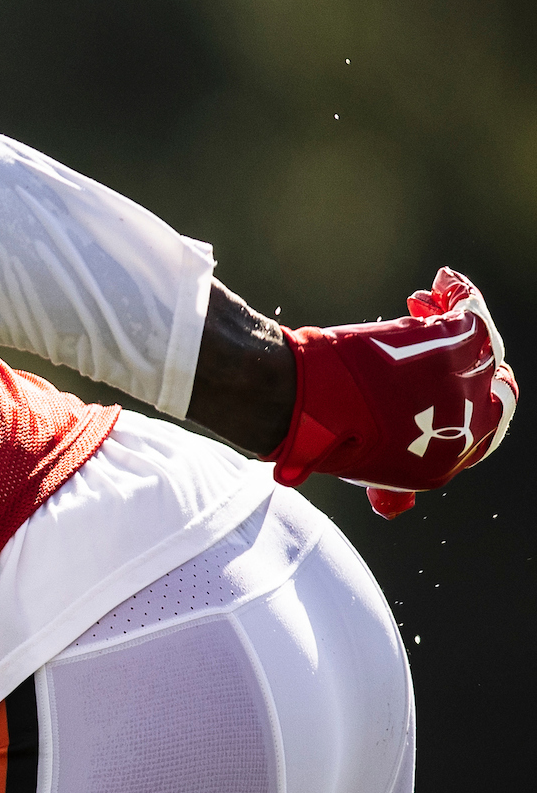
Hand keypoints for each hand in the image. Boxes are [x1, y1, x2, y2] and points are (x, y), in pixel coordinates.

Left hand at [268, 267, 517, 517]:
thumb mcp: (362, 470)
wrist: (296, 401)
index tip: (453, 378)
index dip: (471, 403)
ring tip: (425, 306)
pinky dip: (459, 293)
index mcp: (441, 465)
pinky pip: (470, 310)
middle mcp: (464, 428)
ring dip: (458, 322)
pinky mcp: (453, 345)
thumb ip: (388, 483)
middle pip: (494, 388)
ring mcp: (464, 385)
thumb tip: (394, 509)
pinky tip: (442, 283)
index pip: (482, 433)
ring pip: (483, 346)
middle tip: (455, 340)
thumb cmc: (315, 432)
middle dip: (479, 363)